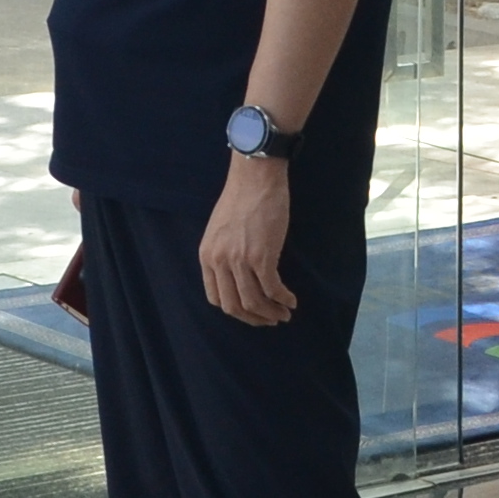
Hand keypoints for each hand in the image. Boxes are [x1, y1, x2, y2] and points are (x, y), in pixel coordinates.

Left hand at [198, 154, 297, 325]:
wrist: (255, 178)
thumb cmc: (242, 198)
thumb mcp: (220, 230)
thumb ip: (224, 253)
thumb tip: (238, 275)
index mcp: (207, 256)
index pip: (215, 298)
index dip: (235, 310)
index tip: (251, 311)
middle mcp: (219, 262)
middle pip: (234, 306)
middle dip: (254, 318)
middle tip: (270, 320)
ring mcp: (239, 260)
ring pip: (254, 301)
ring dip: (271, 313)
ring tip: (284, 314)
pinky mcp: (261, 256)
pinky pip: (272, 289)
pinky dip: (283, 299)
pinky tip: (291, 301)